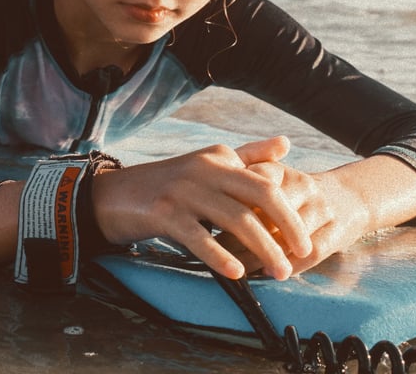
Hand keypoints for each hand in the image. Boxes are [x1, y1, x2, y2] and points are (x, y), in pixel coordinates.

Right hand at [92, 136, 315, 280]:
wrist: (111, 196)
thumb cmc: (166, 184)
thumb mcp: (207, 163)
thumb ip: (248, 155)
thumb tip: (287, 142)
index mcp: (218, 158)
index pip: (265, 183)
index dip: (289, 211)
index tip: (304, 238)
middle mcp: (204, 169)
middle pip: (258, 197)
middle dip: (286, 227)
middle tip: (302, 256)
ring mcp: (183, 190)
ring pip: (235, 219)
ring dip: (262, 248)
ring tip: (279, 272)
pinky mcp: (164, 213)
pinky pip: (199, 237)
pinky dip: (220, 256)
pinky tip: (236, 274)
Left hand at [216, 166, 370, 277]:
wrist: (349, 197)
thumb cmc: (294, 195)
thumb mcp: (271, 182)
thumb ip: (241, 191)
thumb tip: (207, 214)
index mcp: (280, 171)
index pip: (253, 184)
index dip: (231, 204)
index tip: (210, 221)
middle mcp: (301, 185)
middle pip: (269, 211)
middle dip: (244, 233)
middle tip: (220, 250)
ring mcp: (321, 208)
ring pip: (289, 234)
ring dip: (265, 253)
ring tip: (242, 267)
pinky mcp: (337, 230)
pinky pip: (312, 251)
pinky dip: (290, 264)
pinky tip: (271, 273)